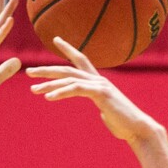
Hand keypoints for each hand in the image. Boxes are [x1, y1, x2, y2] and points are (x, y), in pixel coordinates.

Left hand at [26, 37, 161, 144]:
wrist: (139, 129)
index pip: (82, 60)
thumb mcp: (110, 112)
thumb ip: (103, 107)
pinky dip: (61, 92)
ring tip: (33, 89)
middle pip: (68, 69)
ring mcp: (100, 85)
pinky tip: (48, 97)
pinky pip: (76, 89)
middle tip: (28, 72)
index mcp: (99, 82)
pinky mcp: (101, 94)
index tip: (56, 39)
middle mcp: (99, 80)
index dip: (68, 49)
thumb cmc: (125, 124)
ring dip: (49, 84)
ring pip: (69, 78)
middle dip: (46, 70)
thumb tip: (103, 112)